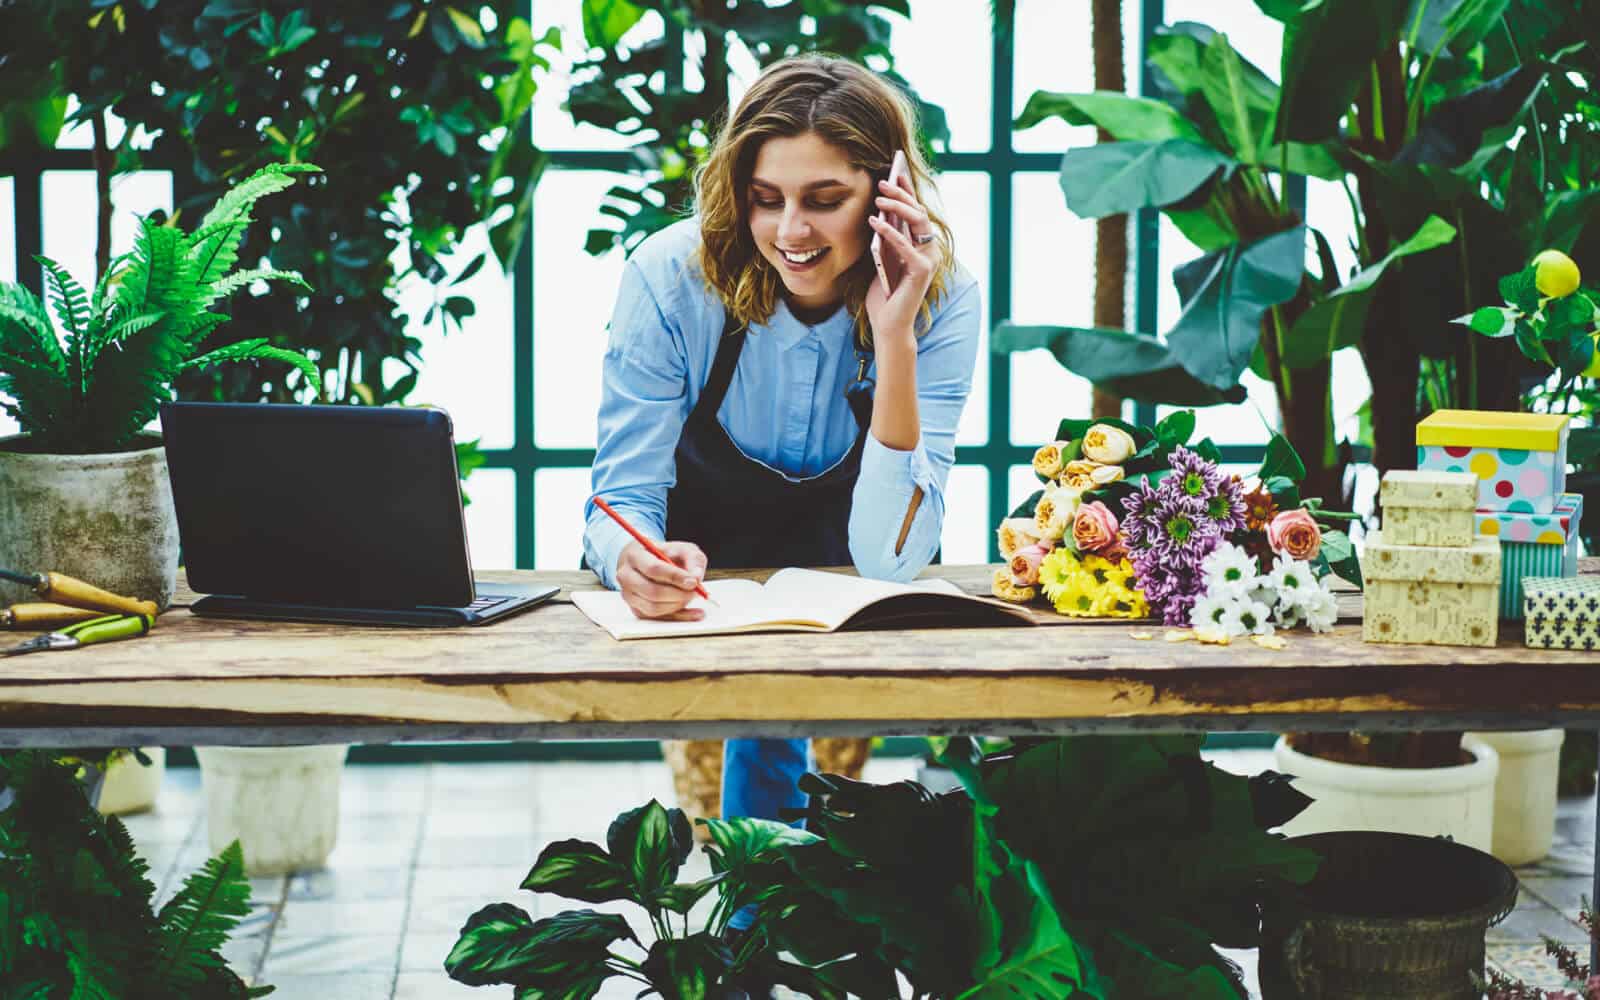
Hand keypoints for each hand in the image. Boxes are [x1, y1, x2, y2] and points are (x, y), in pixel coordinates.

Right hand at [616, 540, 708, 620]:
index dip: (675, 577)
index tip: (693, 582)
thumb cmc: (665, 554)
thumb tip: (696, 578)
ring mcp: (628, 595)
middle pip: (652, 591)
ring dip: (678, 605)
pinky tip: (693, 612)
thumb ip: (692, 559)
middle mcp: (626, 576)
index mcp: (634, 556)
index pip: (653, 569)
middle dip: (678, 594)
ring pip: (654, 607)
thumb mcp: (682, 549)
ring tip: (691, 596)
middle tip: (695, 591)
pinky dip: (678, 617)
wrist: (647, 561)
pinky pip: (658, 618)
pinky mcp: (636, 610)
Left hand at [865, 176, 938, 342]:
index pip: (916, 211)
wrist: (888, 324)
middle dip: (901, 193)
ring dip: (897, 206)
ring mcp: (928, 260)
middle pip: (918, 212)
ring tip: (878, 196)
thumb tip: (877, 209)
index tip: (896, 170)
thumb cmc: (884, 293)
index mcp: (920, 245)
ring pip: (917, 223)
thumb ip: (884, 237)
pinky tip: (874, 221)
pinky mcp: (922, 271)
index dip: (907, 190)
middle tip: (883, 180)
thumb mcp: (881, 257)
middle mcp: (929, 250)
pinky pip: (905, 245)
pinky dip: (889, 231)